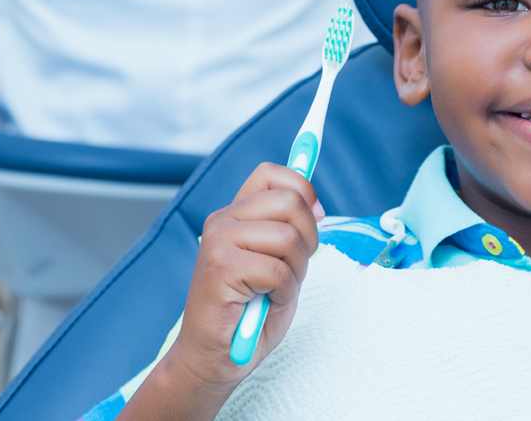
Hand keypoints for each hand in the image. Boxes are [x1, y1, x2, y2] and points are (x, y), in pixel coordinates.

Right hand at [121, 162, 322, 418]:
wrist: (214, 357)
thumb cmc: (249, 311)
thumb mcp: (279, 260)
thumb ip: (290, 229)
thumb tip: (316, 204)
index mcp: (235, 214)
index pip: (271, 173)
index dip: (303, 189)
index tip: (316, 215)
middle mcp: (222, 221)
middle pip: (290, 202)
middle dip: (308, 239)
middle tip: (293, 268)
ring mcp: (218, 242)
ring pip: (288, 237)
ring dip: (296, 271)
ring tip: (276, 289)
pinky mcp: (220, 268)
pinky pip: (278, 270)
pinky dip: (284, 292)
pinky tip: (266, 302)